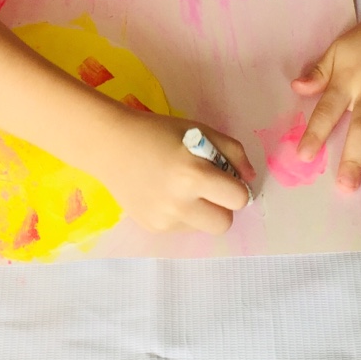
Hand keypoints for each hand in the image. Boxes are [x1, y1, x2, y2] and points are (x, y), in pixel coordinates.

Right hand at [97, 112, 253, 234]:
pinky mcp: (152, 227)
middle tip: (208, 188)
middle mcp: (179, 203)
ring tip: (182, 189)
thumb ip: (232, 152)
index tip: (225, 177)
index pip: (239, 198)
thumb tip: (250, 178)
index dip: (236, 186)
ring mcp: (164, 219)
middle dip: (222, 207)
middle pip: (224, 224)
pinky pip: (182, 228)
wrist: (110, 144)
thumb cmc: (158, 132)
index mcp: (194, 175)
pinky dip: (181, 215)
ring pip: (203, 228)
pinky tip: (164, 194)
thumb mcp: (200, 132)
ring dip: (201, 212)